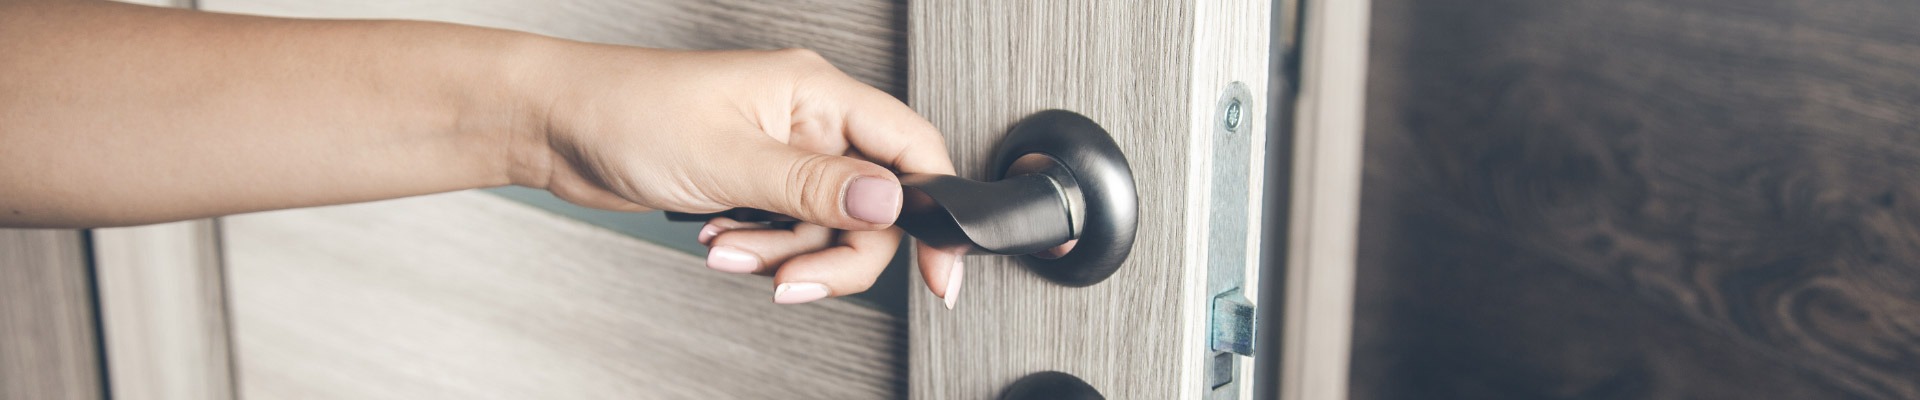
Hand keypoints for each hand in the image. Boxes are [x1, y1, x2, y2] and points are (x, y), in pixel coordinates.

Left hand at [514, 45, 964, 306]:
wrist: (556, 125)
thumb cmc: (626, 110)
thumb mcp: (731, 159)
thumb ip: (816, 187)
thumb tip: (889, 203)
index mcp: (817, 92)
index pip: (910, 149)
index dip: (934, 212)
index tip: (941, 269)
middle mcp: (809, 120)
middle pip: (872, 207)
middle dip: (833, 253)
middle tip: (793, 282)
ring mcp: (783, 152)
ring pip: (827, 228)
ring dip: (784, 254)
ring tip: (731, 250)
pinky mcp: (755, 181)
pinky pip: (788, 231)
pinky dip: (760, 249)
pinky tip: (720, 239)